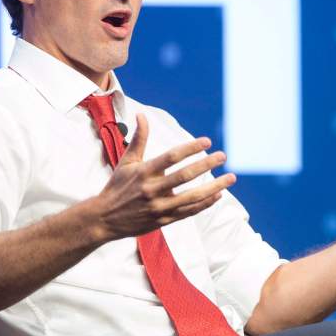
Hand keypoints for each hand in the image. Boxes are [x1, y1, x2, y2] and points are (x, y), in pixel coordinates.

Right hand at [90, 112, 235, 240]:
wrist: (105, 219)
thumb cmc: (117, 187)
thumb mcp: (127, 162)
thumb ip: (139, 139)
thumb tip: (141, 115)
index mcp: (144, 172)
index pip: (171, 156)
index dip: (190, 148)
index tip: (207, 141)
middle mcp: (152, 189)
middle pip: (185, 175)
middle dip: (206, 164)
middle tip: (223, 156)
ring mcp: (159, 207)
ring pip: (192, 197)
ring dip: (214, 187)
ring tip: (230, 178)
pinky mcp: (164, 220)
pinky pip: (190, 211)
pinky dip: (206, 203)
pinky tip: (218, 194)